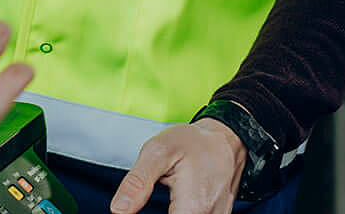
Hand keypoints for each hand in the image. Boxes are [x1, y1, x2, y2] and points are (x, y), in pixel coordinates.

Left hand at [110, 119, 245, 213]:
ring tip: (169, 198)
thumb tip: (119, 210)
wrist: (225, 138)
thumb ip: (137, 183)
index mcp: (192, 208)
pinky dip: (181, 213)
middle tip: (141, 201)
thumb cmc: (194, 142)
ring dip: (169, 213)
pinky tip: (176, 204)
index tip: (131, 210)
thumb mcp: (158, 151)